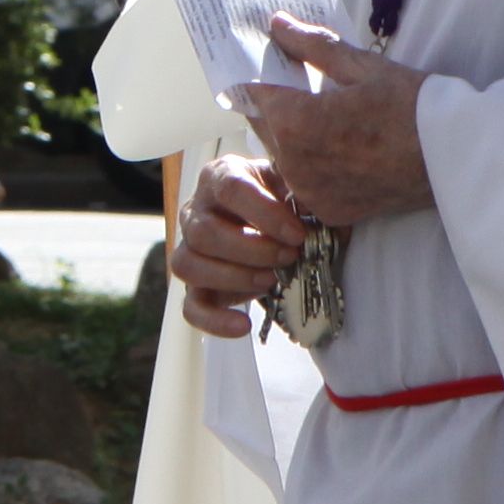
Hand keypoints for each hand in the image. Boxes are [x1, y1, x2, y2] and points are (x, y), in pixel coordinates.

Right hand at [170, 156, 307, 341]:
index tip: (297, 234)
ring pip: (188, 265)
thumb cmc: (281, 200)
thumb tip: (315, 206)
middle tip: (289, 257)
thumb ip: (302, 192)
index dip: (263, 213)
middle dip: (251, 250)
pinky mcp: (197, 286)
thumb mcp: (292, 186)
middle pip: (203, 232)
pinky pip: (190, 307)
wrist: (271, 221)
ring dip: (233, 278)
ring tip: (270, 281)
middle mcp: (197, 211)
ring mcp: (191, 249)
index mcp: (220, 178)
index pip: (229, 189)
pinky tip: (243, 326)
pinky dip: (214, 320)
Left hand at [245, 19, 432, 227]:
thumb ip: (312, 46)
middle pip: (264, 124)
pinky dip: (311, 164)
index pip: (254, 91)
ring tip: (325, 115)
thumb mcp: (363, 67)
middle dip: (276, 102)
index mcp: (295, 123)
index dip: (259, 72)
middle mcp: (293, 164)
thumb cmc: (413, 107)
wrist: (456, 161)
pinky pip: (303, 182)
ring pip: (280, 154)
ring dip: (291, 134)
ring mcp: (310, 192)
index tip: (270, 60)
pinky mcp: (328, 211)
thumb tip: (277, 24)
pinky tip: (339, 146)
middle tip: (301, 83)